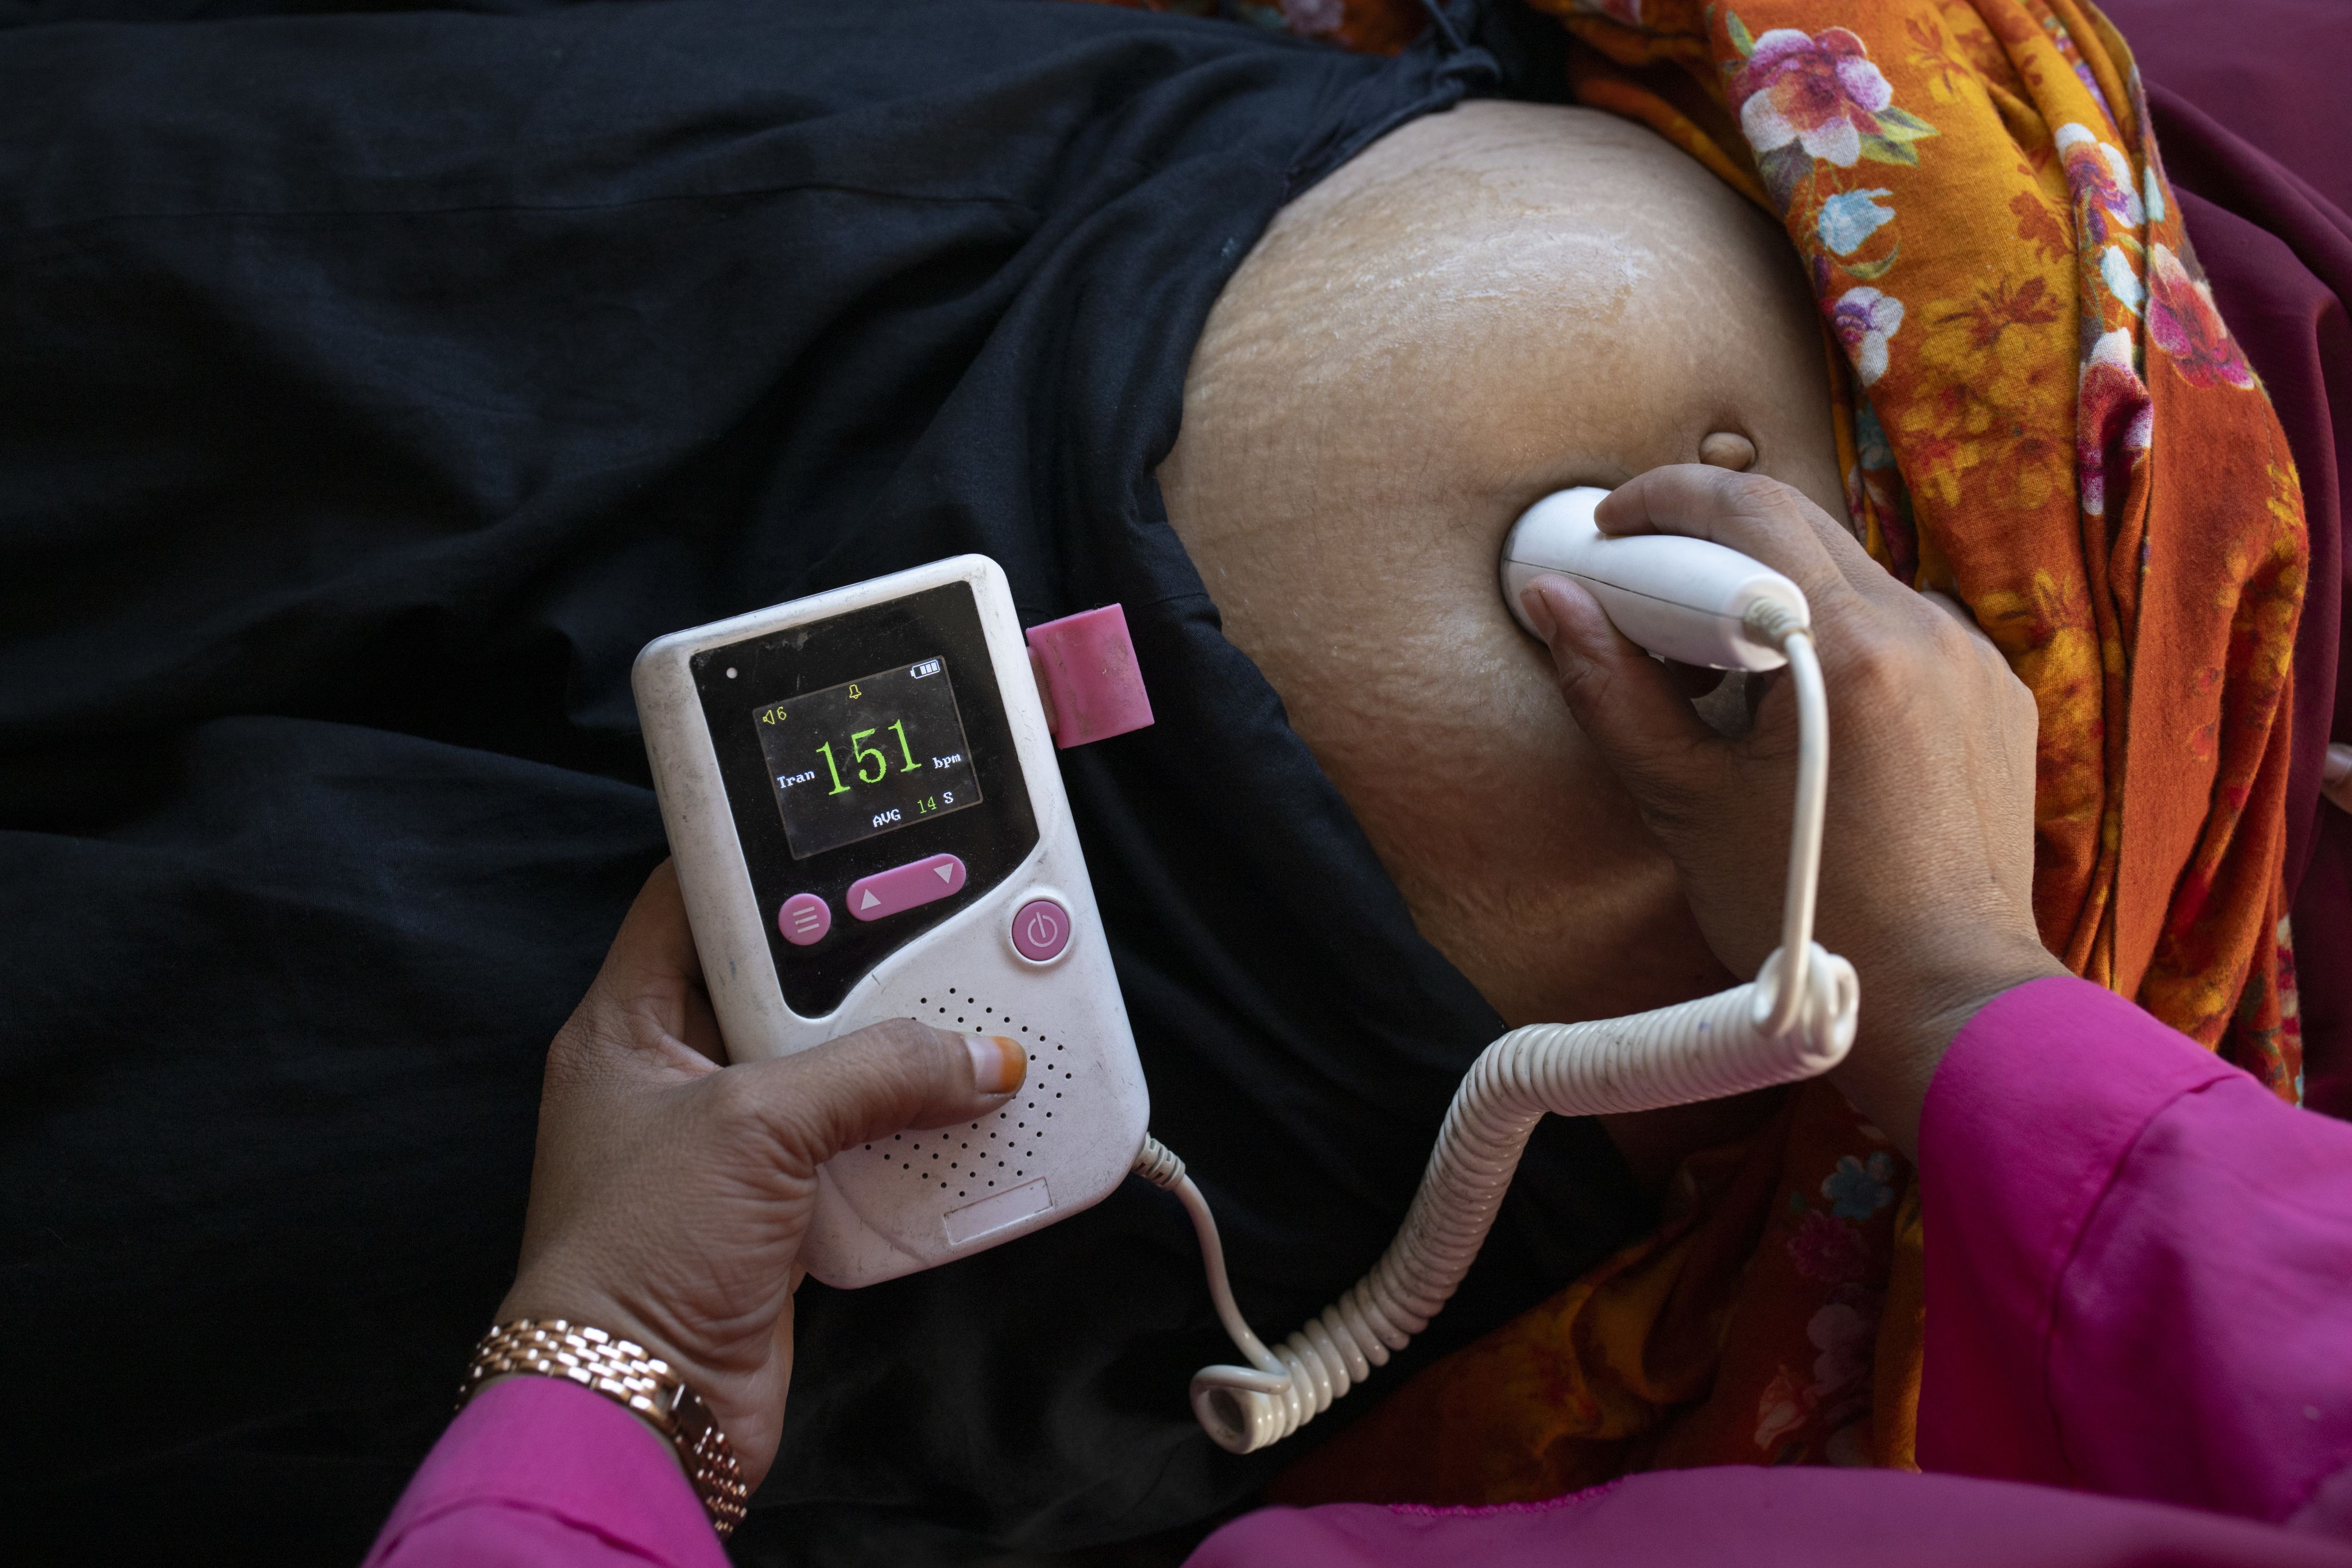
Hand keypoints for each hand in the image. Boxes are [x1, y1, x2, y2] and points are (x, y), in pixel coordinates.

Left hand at [496, 862, 1025, 1487]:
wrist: (645, 1411)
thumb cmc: (646, 1250)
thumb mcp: (755, 1126)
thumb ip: (875, 1072)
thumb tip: (983, 1057)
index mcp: (628, 1025)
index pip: (691, 902)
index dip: (763, 865)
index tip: (846, 841)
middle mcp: (673, 1073)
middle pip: (779, 983)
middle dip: (859, 964)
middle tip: (936, 925)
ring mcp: (726, 1145)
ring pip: (826, 1066)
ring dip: (895, 1053)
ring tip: (967, 1013)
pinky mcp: (775, 1208)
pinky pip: (854, 1144)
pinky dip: (904, 1129)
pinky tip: (960, 1107)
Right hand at [1520, 465, 2065, 1156]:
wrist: (1941, 999)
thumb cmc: (1806, 912)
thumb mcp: (1682, 803)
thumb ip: (1610, 689)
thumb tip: (1554, 601)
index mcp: (1849, 649)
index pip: (1751, 508)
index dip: (1666, 499)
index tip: (1611, 527)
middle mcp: (1925, 630)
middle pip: (1802, 529)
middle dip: (1712, 542)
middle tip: (1648, 592)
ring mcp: (1971, 660)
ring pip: (1851, 579)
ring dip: (1776, 598)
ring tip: (1721, 676)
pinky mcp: (1995, 695)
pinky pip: (1900, 630)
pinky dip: (1837, 643)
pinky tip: (1799, 714)